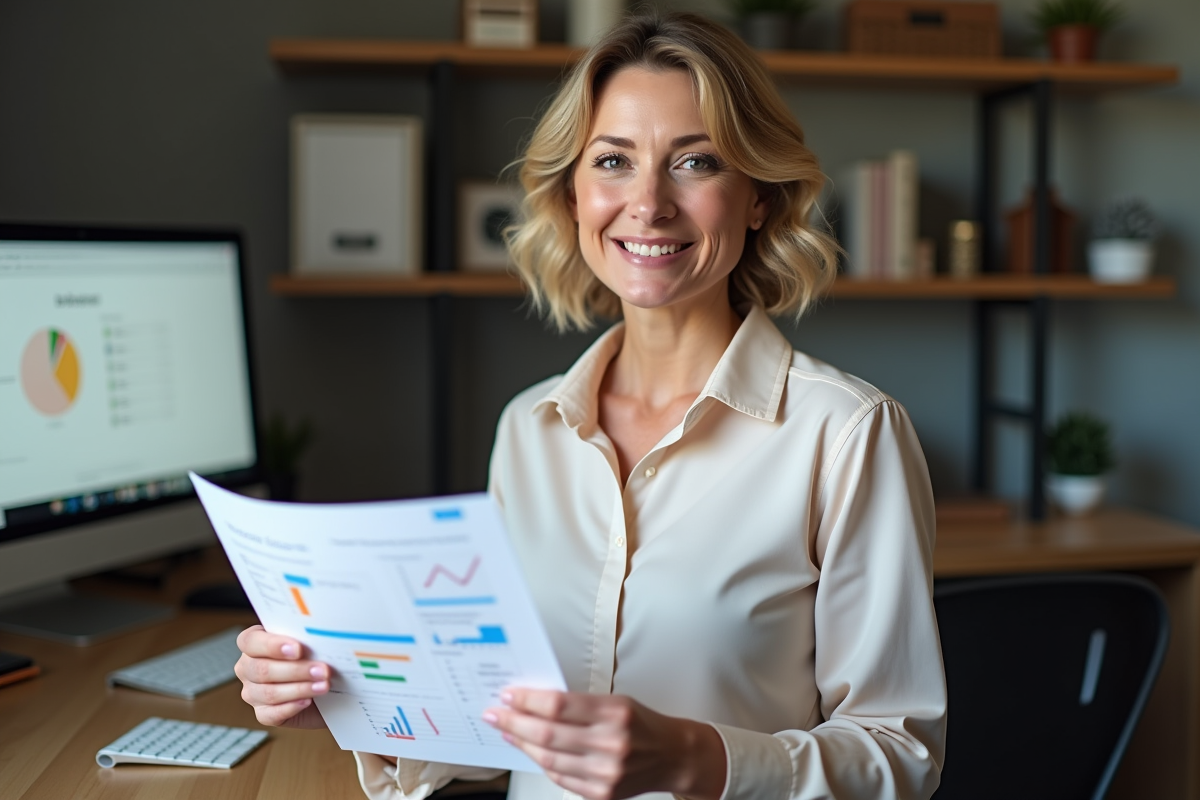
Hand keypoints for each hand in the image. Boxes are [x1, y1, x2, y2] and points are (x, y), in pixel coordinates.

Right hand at [234, 624, 328, 728]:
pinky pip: (272, 714)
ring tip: (323, 685)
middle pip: (262, 669)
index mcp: (253, 643)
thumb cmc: (314, 657)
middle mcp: (248, 667)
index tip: (298, 649)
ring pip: (269, 693)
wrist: (327, 687)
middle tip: (322, 670)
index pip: (250, 641)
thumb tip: (314, 630)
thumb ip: (304, 635)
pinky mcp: (263, 714)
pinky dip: (292, 707)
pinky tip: (308, 701)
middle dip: (296, 670)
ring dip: (300, 689)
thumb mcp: (310, 641)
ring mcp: (252, 693)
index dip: (272, 645)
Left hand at [483, 689, 725, 799]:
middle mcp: (610, 744)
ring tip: (508, 732)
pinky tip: (530, 750)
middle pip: (547, 734)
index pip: (558, 705)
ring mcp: (605, 773)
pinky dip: (541, 763)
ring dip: (522, 744)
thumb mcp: (615, 702)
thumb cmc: (641, 724)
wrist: (671, 757)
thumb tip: (534, 702)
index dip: (527, 700)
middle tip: (496, 714)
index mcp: (615, 713)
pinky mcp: (601, 794)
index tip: (509, 695)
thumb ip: (578, 704)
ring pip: (548, 759)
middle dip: (515, 722)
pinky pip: (560, 778)